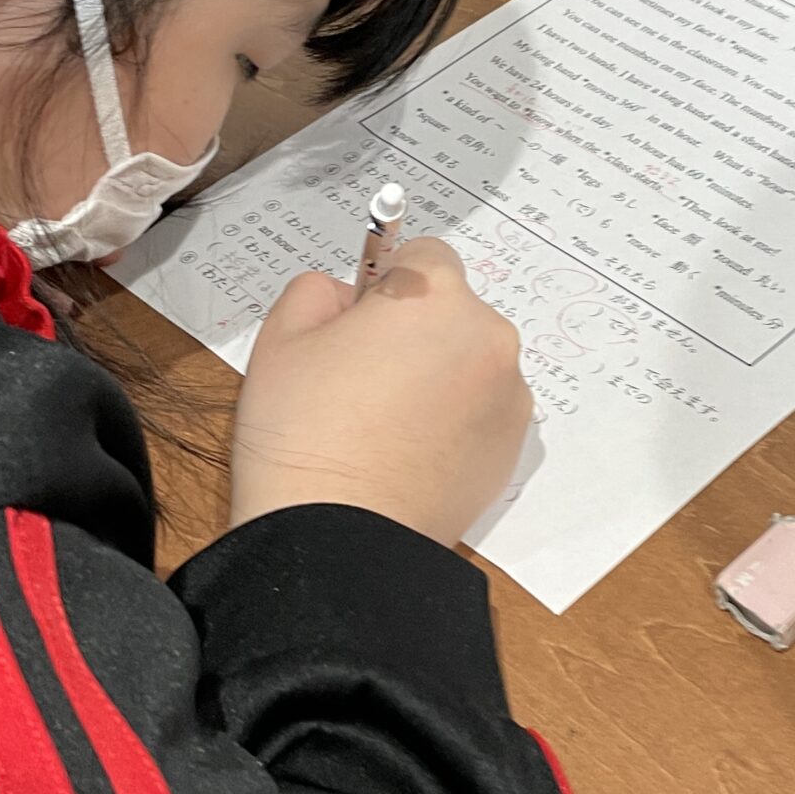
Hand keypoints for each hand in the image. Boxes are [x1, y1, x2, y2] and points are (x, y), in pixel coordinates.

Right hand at [230, 239, 530, 547]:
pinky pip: (482, 413)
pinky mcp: (512, 449)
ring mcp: (508, 397)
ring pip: (469, 364)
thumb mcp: (282, 338)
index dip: (387, 285)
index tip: (361, 321)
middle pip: (452, 312)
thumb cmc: (303, 435)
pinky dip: (455, 422)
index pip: (424, 255)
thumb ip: (317, 291)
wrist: (339, 537)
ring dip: (438, 377)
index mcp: (434, 296)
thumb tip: (344, 295)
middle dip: (416, 332)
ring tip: (383, 425)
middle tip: (362, 379)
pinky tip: (408, 453)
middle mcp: (486, 338)